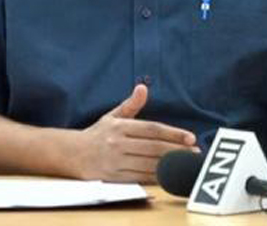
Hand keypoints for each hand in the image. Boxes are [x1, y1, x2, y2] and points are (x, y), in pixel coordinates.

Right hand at [73, 84, 197, 183]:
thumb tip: (143, 87)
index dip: (173, 134)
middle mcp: (117, 143)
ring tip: (187, 165)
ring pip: (148, 164)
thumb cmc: (97, 134)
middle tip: (196, 153)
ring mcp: (114, 161)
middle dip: (177, 151)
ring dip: (170, 166)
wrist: (71, 154)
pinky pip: (140, 178)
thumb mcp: (112, 116)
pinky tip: (170, 177)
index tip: (191, 138)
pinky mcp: (113, 177)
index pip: (152, 129)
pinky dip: (156, 178)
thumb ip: (130, 104)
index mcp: (119, 126)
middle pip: (153, 148)